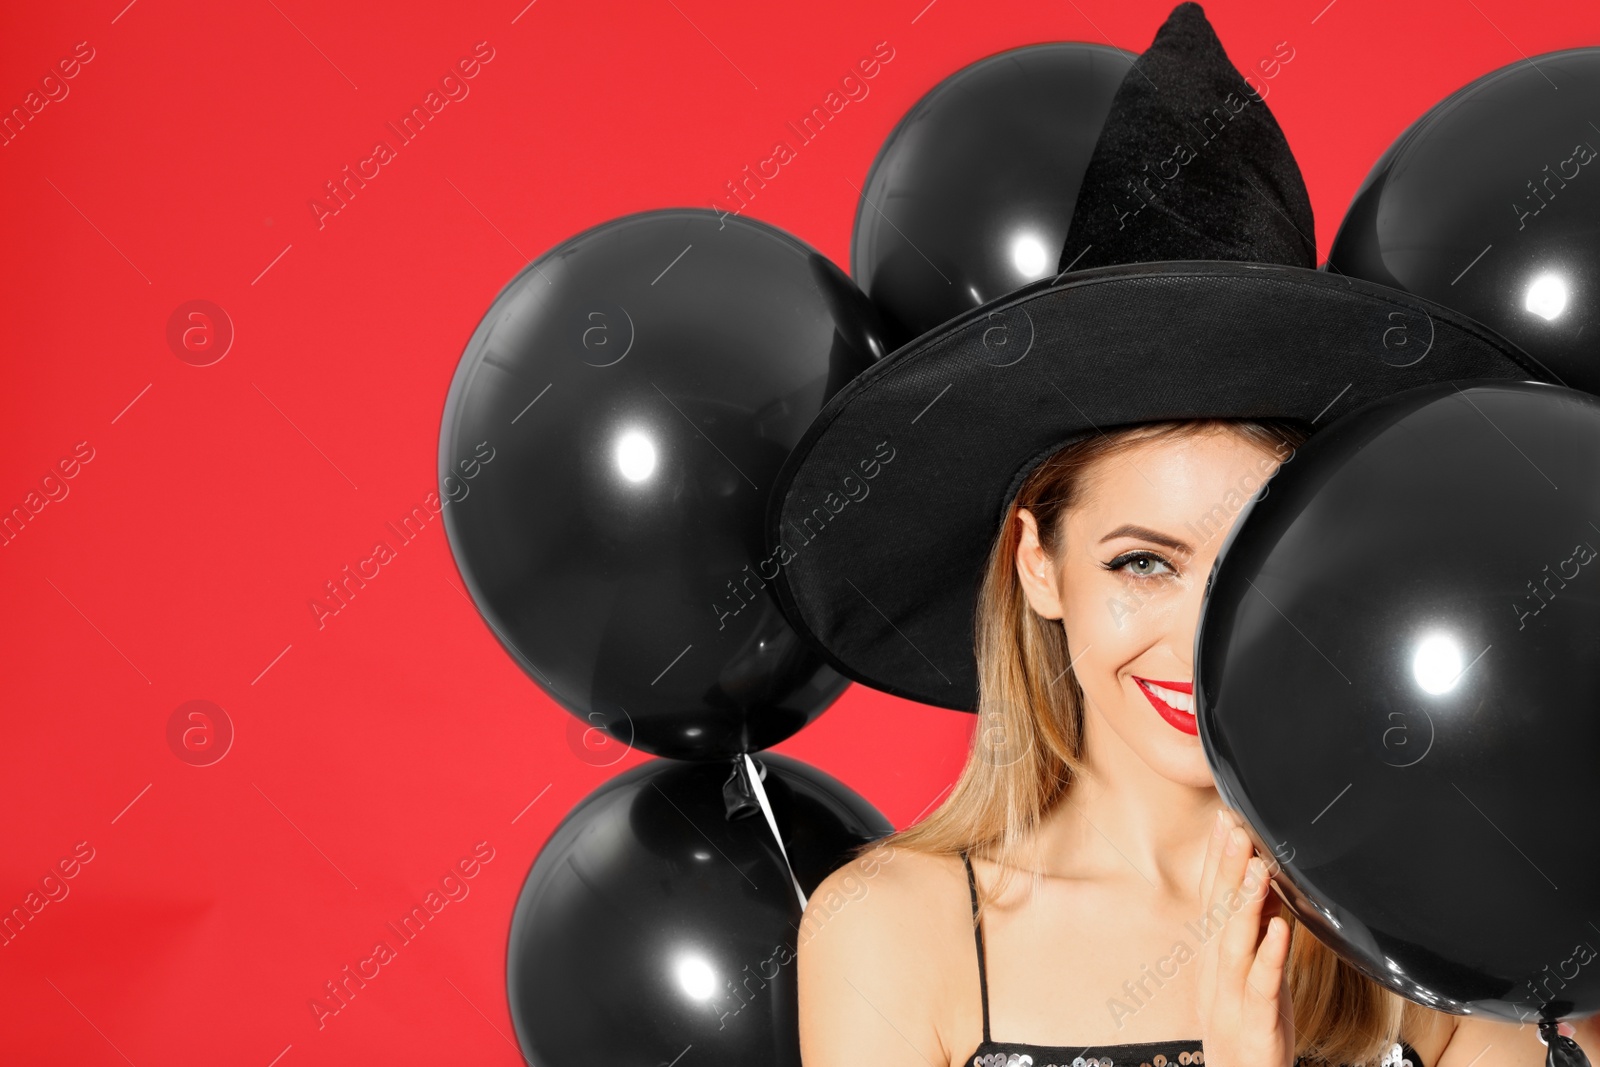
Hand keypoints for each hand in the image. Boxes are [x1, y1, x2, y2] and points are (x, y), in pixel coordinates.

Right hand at [1196, 808, 1294, 1066]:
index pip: (1211, 901)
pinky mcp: (1256, 1025)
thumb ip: (1256, 936)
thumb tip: (1267, 891)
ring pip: (1234, 944)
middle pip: (1216, 913)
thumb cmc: (1252, 1034)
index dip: (1217, 860)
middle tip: (1234, 825)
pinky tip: (1280, 928)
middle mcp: (1215, 975)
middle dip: (1225, 868)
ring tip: (1258, 866)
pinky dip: (1269, 954)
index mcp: (1214, 961)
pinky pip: (1262, 986)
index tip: (1224, 821)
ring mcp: (1231, 1000)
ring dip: (1244, 902)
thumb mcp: (1252, 978)